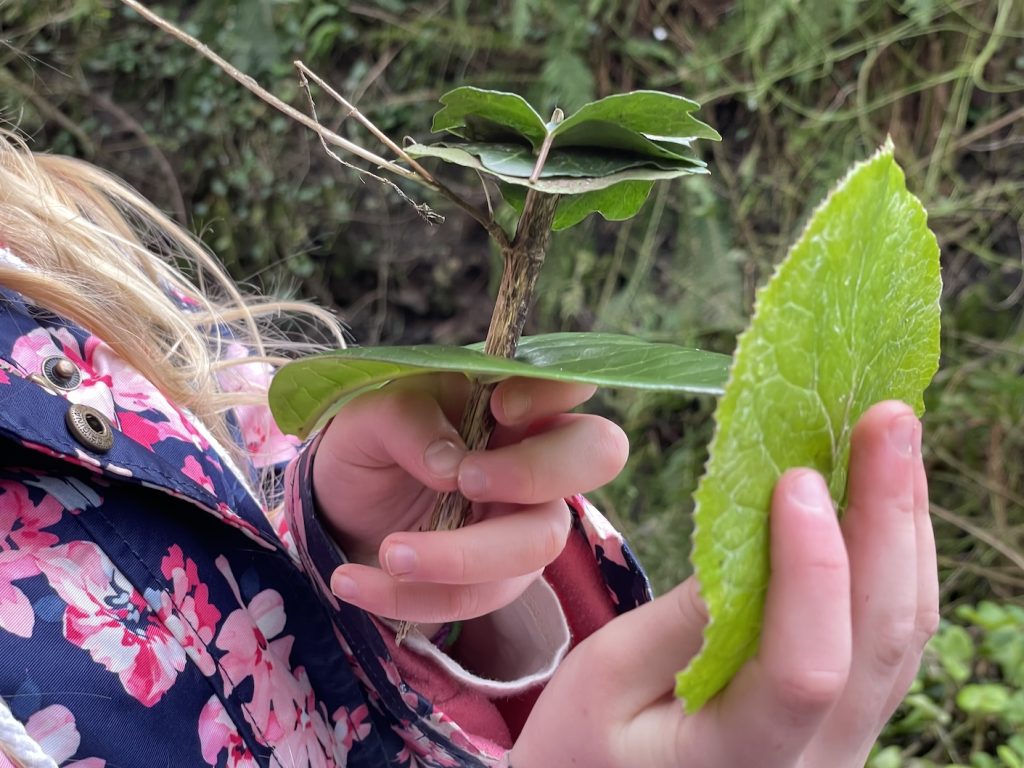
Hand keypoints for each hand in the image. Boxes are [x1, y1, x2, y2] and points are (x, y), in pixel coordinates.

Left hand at [312, 375, 628, 624]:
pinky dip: (413, 596)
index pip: (569, 384)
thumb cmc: (370, 446)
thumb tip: (449, 464)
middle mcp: (536, 456)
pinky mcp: (500, 577)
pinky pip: (478, 595)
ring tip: (390, 552)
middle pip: (597, 454)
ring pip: (539, 542)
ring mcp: (526, 519)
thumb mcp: (366, 418)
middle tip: (466, 481)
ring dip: (463, 556)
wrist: (341, 508)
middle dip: (538, 470)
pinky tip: (354, 581)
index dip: (554, 392)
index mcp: (512, 401)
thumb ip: (405, 419)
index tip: (500, 406)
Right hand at [510, 400, 937, 767]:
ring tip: (893, 441)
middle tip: (888, 416)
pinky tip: (883, 504)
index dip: (812, 567)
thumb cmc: (581, 749)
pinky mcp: (844, 726)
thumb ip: (686, 615)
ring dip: (905, 530)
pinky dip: (892, 562)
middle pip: (880, 641)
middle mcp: (813, 767)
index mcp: (736, 763)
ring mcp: (841, 751)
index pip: (803, 667)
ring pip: (901, 638)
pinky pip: (887, 642)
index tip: (798, 476)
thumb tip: (763, 524)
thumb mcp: (606, 677)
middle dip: (891, 517)